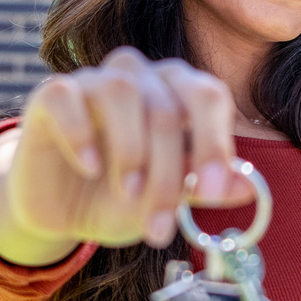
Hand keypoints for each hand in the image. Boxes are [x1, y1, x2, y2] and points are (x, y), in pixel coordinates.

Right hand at [0, 48, 252, 264]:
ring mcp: (95, 80)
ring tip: (129, 194)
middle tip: (162, 223)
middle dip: (169, 170)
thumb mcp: (166, 202)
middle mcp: (142, 76)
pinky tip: (88, 168)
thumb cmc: (121, 197)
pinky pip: (66, 95)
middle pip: (167, 105)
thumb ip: (202, 188)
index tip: (210, 192)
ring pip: (122, 91)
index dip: (214, 143)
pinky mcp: (51, 93)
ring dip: (131, 151)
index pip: (209, 96)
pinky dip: (79, 134)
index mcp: (179, 93)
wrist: (61, 212)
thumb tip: (249, 186)